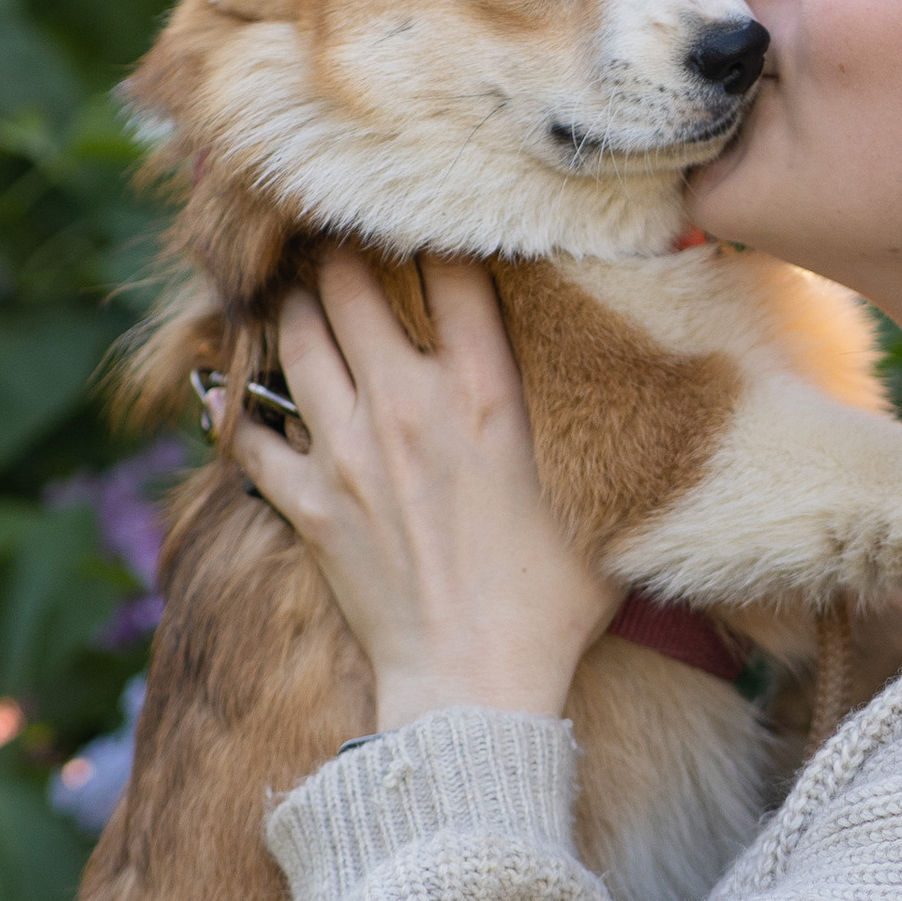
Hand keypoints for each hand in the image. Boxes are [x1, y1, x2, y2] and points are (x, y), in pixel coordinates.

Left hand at [231, 252, 616, 732]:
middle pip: (350, 287)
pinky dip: (243, 411)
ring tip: (298, 289)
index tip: (432, 215)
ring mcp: (347, 452)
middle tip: (342, 234)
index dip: (437, 231)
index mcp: (483, 396)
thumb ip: (602, 433)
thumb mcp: (600, 502)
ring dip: (293, 307)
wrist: (475, 685)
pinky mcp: (308, 505)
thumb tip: (658, 392)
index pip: (452, 273)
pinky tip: (246, 396)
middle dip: (341, 251)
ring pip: (295, 341)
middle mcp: (406, 406)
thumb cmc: (552, 605)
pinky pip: (252, 437)